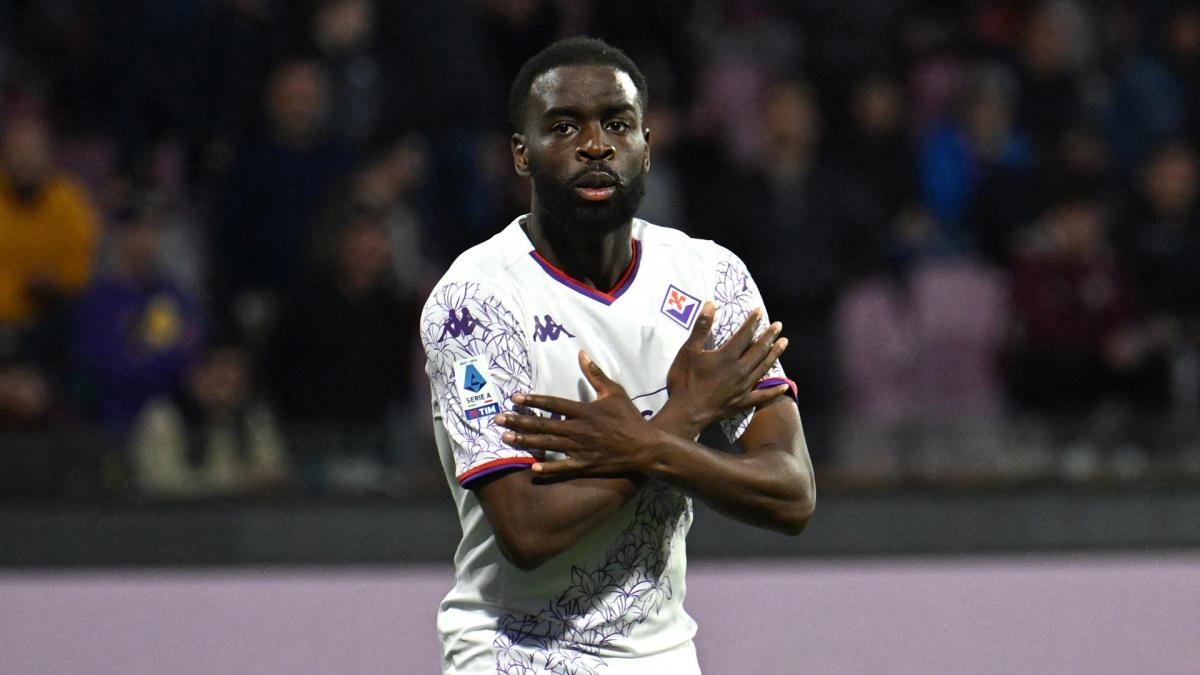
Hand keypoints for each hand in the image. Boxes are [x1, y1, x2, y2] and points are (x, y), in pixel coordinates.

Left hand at [494, 351, 662, 478]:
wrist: (645, 446)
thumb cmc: (629, 417)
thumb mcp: (614, 391)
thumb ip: (595, 373)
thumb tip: (582, 353)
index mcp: (585, 411)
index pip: (553, 404)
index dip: (533, 400)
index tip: (515, 398)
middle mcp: (579, 430)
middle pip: (544, 424)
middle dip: (519, 421)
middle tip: (498, 419)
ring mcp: (581, 449)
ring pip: (548, 444)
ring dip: (525, 441)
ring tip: (505, 438)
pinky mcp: (586, 465)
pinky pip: (563, 468)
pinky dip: (548, 469)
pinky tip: (532, 468)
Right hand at [657, 301, 788, 437]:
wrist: (686, 412)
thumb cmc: (685, 380)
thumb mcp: (688, 350)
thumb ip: (701, 327)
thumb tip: (711, 304)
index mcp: (728, 356)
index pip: (744, 334)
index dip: (752, 322)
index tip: (760, 311)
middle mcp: (740, 369)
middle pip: (759, 349)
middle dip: (769, 336)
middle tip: (778, 326)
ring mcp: (744, 387)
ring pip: (764, 367)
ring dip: (774, 354)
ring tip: (784, 343)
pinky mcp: (743, 401)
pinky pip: (762, 395)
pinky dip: (774, 390)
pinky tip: (784, 385)